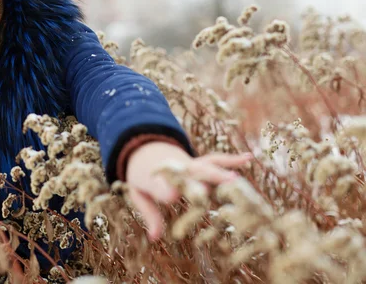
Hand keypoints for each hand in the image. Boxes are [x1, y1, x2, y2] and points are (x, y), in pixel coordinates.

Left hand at [125, 141, 252, 240]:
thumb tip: (155, 238)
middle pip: (188, 175)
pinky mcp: (198, 162)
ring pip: (206, 166)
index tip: (173, 195)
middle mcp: (174, 169)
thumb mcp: (139, 195)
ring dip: (219, 173)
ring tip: (235, 180)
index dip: (167, 190)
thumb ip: (149, 214)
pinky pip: (215, 160)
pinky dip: (231, 159)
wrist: (143, 149)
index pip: (163, 185)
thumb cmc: (142, 178)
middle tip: (210, 191)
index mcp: (155, 176)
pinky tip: (249, 158)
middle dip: (199, 181)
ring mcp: (189, 164)